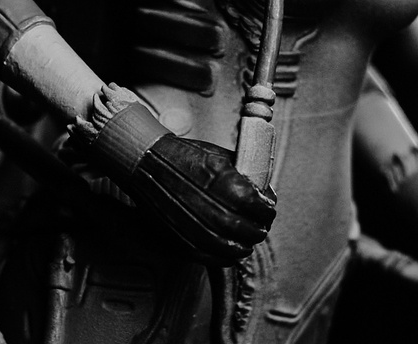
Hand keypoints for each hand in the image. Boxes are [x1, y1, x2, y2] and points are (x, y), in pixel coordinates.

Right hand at [83, 92, 274, 264]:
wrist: (150, 165)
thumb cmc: (185, 157)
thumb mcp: (222, 157)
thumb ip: (246, 178)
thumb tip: (263, 194)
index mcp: (234, 192)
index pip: (264, 212)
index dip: (267, 209)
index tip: (265, 206)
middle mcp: (221, 216)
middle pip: (254, 233)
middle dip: (259, 226)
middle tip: (257, 221)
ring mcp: (203, 233)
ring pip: (238, 250)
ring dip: (245, 243)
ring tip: (243, 235)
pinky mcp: (188, 244)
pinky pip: (217, 259)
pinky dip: (226, 255)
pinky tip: (227, 245)